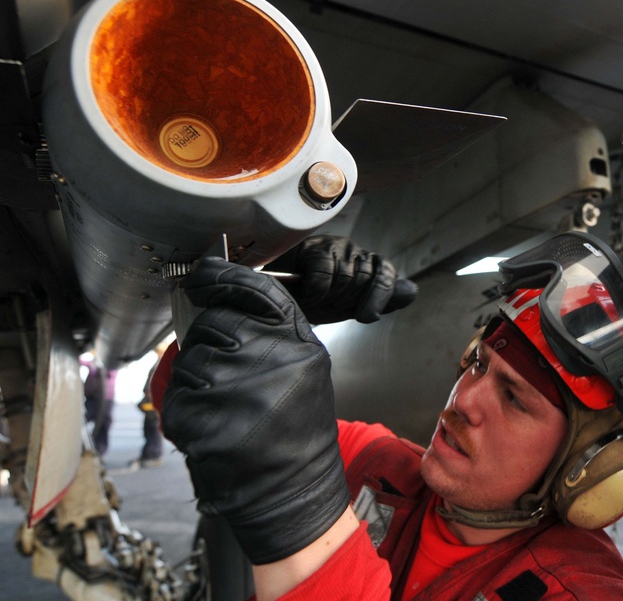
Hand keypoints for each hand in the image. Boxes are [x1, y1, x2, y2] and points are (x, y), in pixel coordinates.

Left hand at [161, 257, 348, 564]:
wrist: (293, 489)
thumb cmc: (294, 426)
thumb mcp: (303, 367)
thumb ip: (270, 330)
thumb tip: (217, 297)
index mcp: (298, 344)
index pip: (254, 289)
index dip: (222, 276)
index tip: (203, 275)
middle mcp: (271, 361)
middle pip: (213, 324)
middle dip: (212, 345)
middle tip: (235, 381)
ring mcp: (236, 391)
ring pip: (190, 360)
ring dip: (199, 381)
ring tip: (230, 409)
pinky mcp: (205, 421)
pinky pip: (177, 396)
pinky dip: (187, 411)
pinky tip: (216, 427)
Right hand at [264, 236, 416, 323]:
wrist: (278, 296)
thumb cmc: (313, 299)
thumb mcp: (349, 305)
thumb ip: (381, 300)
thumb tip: (412, 290)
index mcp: (365, 264)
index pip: (386, 273)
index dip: (380, 295)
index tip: (367, 317)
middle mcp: (353, 251)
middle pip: (366, 278)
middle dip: (348, 301)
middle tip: (328, 306)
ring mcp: (334, 246)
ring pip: (346, 277)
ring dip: (329, 298)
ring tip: (314, 301)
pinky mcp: (314, 247)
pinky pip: (325, 274)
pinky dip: (316, 292)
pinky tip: (305, 295)